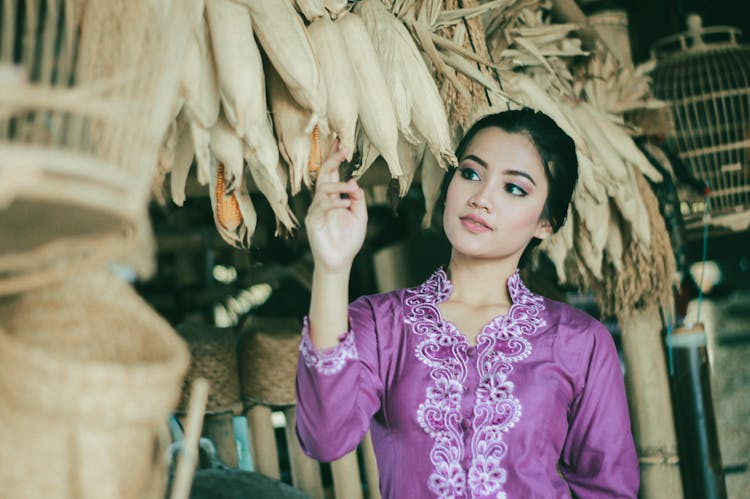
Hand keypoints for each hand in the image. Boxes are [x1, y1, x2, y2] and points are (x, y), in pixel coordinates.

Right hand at [305, 139, 367, 272]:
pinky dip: (334, 202)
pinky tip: (345, 203)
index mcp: (334, 196)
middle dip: (333, 159)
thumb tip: (354, 183)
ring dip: (338, 185)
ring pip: (323, 188)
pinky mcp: (312, 220)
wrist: (340, 261)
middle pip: (324, 174)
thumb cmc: (349, 239)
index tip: (342, 142)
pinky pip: (322, 206)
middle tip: (343, 147)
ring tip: (350, 186)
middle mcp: (323, 200)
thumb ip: (358, 198)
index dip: (336, 157)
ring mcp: (316, 209)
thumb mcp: (360, 215)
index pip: (333, 173)